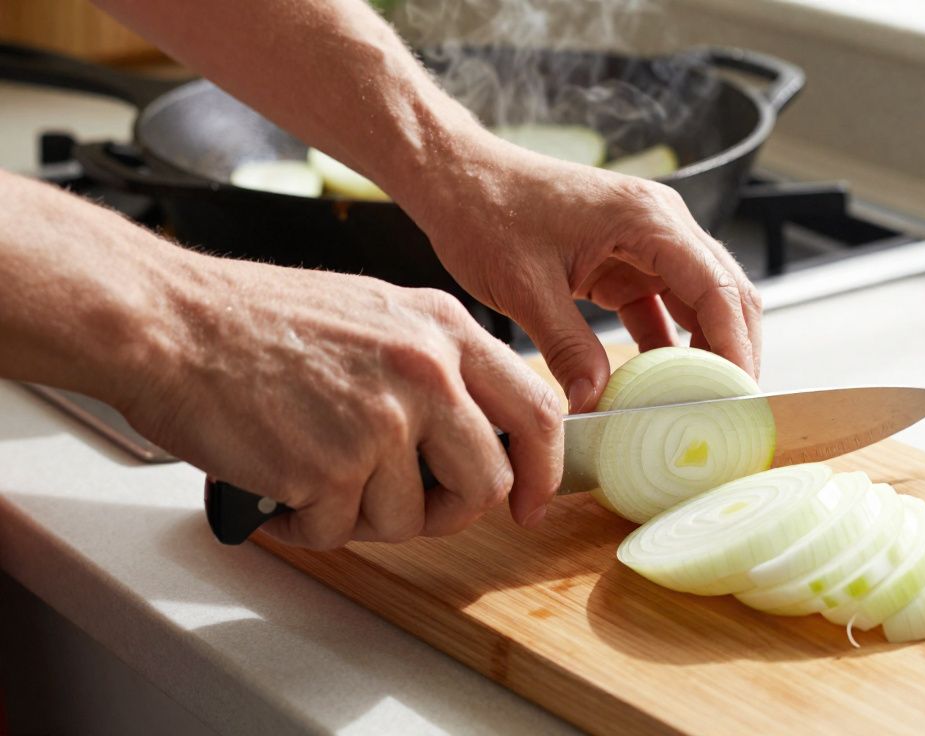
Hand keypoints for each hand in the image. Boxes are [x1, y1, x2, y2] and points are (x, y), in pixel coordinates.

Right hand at [120, 254, 562, 548]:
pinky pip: (341, 531)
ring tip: (318, 476)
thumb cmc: (257, 321)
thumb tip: (475, 435)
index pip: (536, 410)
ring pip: (412, 518)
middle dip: (449, 511)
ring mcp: (383, 418)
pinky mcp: (333, 465)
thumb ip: (436, 368)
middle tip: (409, 508)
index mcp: (445, 328)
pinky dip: (309, 525)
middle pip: (488, 482)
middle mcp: (427, 370)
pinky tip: (282, 486)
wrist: (170, 322)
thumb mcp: (377, 316)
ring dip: (364, 516)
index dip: (542, 470)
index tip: (531, 502)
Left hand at [413, 136, 762, 412]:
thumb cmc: (487, 211)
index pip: (719, 289)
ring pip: (701, 303)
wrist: (458, 179)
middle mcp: (661, 224)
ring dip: (705, 352)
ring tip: (700, 406)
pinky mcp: (627, 261)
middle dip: (734, 353)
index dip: (736, 348)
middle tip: (729, 411)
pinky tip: (658, 388)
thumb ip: (568, 347)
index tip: (737, 397)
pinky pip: (664, 308)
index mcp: (648, 219)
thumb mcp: (525, 286)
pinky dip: (668, 347)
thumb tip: (596, 402)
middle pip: (726, 294)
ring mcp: (647, 242)